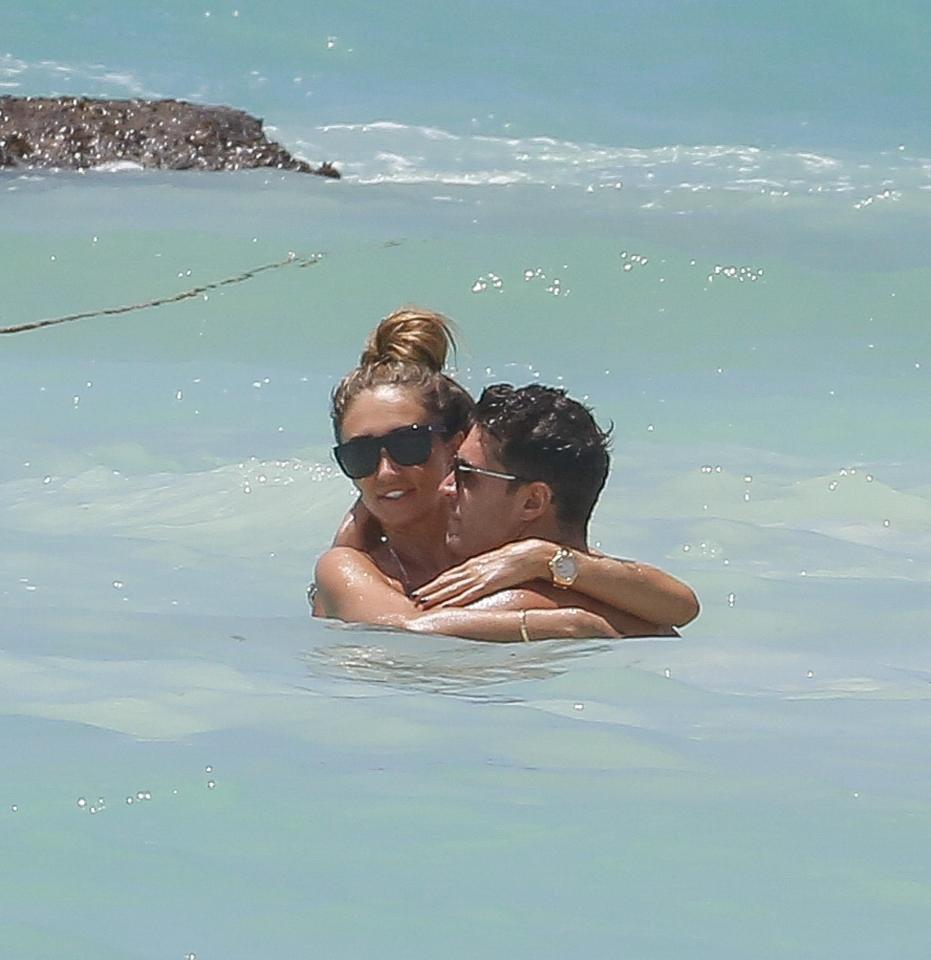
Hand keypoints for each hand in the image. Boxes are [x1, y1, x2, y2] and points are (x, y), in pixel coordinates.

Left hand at [412, 539, 550, 607]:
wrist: (534, 554)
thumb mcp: (499, 563)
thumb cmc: (522, 557)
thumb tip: (480, 579)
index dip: (435, 583)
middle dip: (429, 589)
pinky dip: (453, 601)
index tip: (423, 589)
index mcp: (476, 563)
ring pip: (452, 587)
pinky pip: (467, 594)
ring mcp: (480, 576)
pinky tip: (443, 606)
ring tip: (421, 603)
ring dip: (435, 596)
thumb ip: (487, 570)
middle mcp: (474, 568)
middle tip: (414, 598)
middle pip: (446, 580)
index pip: (450, 574)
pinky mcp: (488, 584)